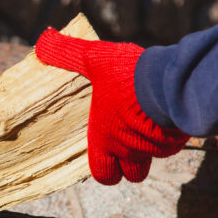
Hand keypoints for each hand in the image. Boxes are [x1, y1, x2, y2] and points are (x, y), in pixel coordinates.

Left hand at [35, 29, 188, 184]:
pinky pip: (172, 144)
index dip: (105, 169)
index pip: (103, 174)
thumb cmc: (125, 75)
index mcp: (105, 139)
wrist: (167, 81)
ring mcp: (154, 148)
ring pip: (154, 158)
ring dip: (151, 148)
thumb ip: (67, 53)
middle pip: (132, 175)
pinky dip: (169, 134)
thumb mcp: (92, 59)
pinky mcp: (176, 139)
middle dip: (130, 166)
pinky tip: (166, 115)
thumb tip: (42, 42)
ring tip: (148, 124)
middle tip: (129, 145)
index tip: (107, 156)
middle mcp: (129, 150)